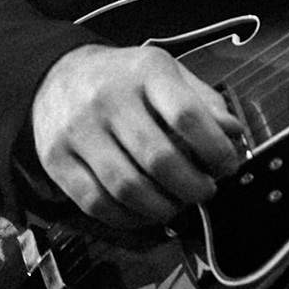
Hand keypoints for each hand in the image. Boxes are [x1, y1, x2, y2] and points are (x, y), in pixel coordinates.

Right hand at [30, 43, 244, 226]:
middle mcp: (109, 98)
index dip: (214, 148)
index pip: (186, 114)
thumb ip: (204, 101)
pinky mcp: (55, 159)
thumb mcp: (169, 74)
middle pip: (158, 158)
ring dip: (161, 208)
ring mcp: (78, 130)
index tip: (228, 166)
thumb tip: (232, 133)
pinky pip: (95, 202)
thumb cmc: (127, 79)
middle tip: (205, 192)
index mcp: (147, 71)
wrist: (59, 76)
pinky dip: (127, 218)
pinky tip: (145, 214)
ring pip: (126, 187)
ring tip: (178, 205)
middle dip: (192, 186)